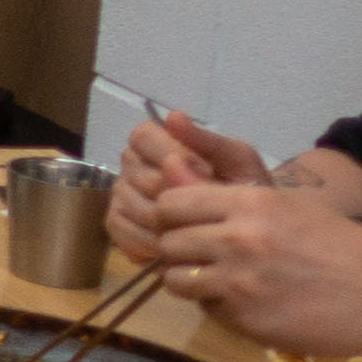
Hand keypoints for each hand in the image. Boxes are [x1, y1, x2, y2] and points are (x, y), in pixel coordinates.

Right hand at [110, 108, 272, 259]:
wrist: (245, 229)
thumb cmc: (242, 189)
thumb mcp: (238, 161)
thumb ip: (207, 140)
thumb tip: (173, 116)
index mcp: (157, 140)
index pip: (142, 137)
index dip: (169, 155)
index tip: (204, 172)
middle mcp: (132, 164)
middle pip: (139, 176)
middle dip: (174, 195)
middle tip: (205, 209)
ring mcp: (121, 193)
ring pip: (130, 204)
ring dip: (164, 221)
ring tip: (193, 231)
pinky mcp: (115, 221)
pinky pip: (120, 228)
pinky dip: (147, 239)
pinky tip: (173, 244)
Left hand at [137, 179, 361, 356]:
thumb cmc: (341, 246)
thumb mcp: (287, 208)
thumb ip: (228, 202)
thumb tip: (171, 179)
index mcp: (250, 203)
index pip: (171, 204)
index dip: (173, 217)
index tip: (189, 226)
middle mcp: (238, 239)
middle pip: (167, 242)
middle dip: (179, 251)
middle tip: (206, 259)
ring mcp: (240, 282)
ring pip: (175, 280)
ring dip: (191, 282)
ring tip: (224, 283)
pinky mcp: (247, 320)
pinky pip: (206, 310)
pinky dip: (219, 308)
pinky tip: (251, 304)